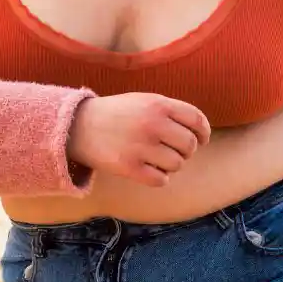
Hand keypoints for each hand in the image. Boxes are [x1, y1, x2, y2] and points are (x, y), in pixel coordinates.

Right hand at [67, 93, 211, 187]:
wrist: (78, 126)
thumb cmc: (116, 114)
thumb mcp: (143, 101)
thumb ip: (170, 111)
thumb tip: (200, 133)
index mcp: (158, 104)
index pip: (197, 120)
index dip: (204, 132)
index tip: (202, 140)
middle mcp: (152, 124)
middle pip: (190, 145)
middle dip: (186, 151)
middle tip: (172, 150)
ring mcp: (141, 146)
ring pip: (177, 164)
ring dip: (170, 165)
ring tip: (156, 159)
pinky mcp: (130, 167)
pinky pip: (161, 180)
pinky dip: (159, 178)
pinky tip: (148, 170)